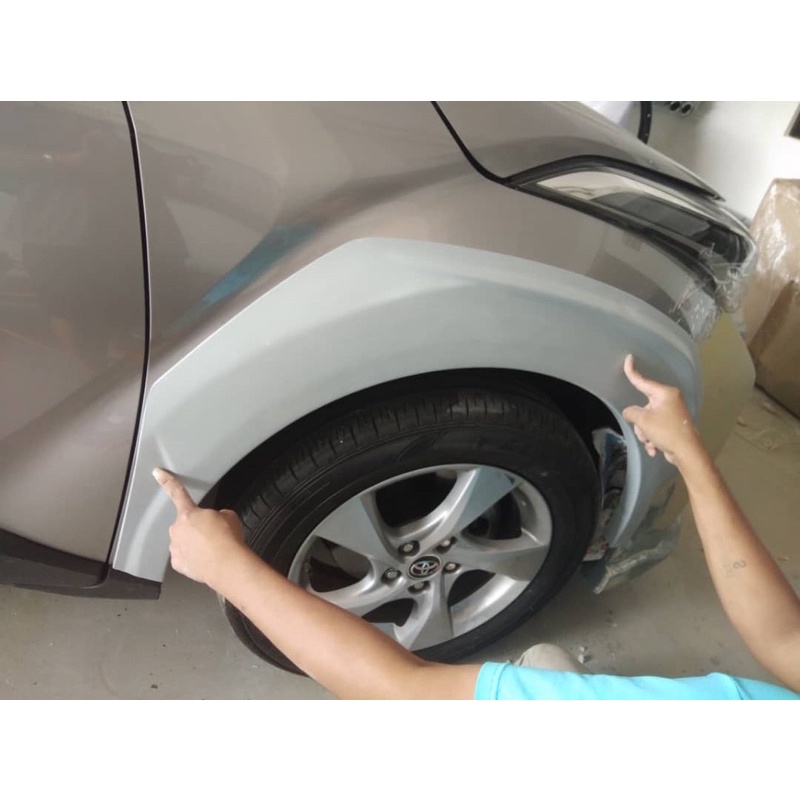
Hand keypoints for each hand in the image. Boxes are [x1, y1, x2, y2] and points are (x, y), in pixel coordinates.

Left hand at [153, 467, 246, 588]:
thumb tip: (215, 522)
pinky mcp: (178, 564)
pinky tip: (205, 560)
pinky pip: (184, 557)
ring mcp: (175, 548)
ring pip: (183, 542)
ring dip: (194, 544)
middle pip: (184, 525)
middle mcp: (177, 530)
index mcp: (189, 514)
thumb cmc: (228, 539)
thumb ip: (216, 515)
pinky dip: (193, 558)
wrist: (227, 565)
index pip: (177, 493)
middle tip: (213, 535)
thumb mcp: (228, 516)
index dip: (167, 481)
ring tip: (211, 550)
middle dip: (196, 528)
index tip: (157, 472)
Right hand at [621, 355, 703, 466]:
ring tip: (652, 442)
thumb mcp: (644, 420)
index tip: (629, 358)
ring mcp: (671, 414)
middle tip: (645, 432)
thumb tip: (630, 413)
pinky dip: (653, 440)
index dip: (633, 371)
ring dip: (645, 434)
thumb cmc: (667, 431)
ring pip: (647, 421)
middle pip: (643, 408)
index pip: (643, 381)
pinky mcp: (672, 426)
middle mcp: (670, 401)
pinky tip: (656, 449)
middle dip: (641, 424)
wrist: (687, 452)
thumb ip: (632, 413)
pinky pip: (655, 430)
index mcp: (665, 394)